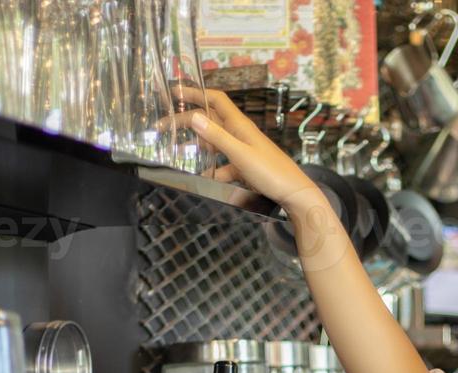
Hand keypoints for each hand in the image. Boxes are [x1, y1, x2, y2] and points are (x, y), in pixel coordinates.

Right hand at [175, 87, 320, 210]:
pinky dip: (212, 170)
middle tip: (163, 127)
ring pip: (214, 143)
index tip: (175, 93)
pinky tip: (202, 179)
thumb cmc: (271, 172)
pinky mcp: (245, 166)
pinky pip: (223, 165)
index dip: (195, 92)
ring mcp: (243, 150)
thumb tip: (193, 116)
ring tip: (175, 152)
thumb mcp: (240, 154)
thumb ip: (217, 137)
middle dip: (187, 121)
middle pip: (210, 121)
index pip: (215, 100)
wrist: (294, 193)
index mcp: (239, 125)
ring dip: (196, 146)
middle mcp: (240, 133)